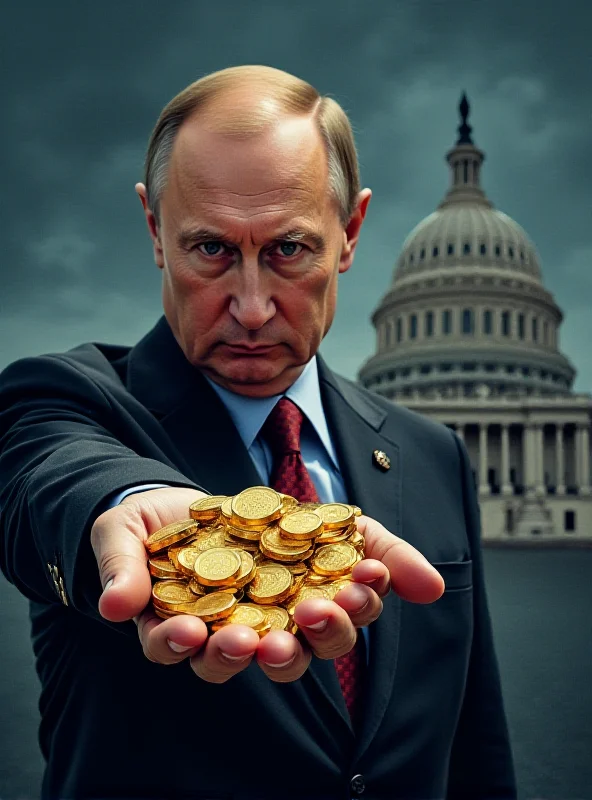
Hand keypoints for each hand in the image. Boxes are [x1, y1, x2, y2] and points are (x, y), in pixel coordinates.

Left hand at [92, 490, 444, 683]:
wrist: (176, 502)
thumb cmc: (257, 515)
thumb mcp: (330, 517)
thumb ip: (382, 546)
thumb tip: (436, 589)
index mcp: (310, 601)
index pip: (346, 615)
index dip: (360, 603)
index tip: (369, 579)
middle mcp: (269, 626)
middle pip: (302, 652)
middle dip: (313, 638)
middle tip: (315, 614)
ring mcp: (216, 628)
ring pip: (236, 662)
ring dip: (240, 656)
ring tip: (242, 639)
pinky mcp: (165, 625)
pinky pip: (168, 647)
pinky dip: (173, 643)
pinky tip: (181, 628)